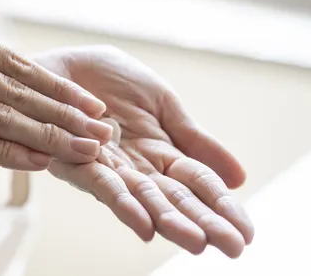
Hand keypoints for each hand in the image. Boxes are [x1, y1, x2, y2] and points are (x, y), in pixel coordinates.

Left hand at [38, 46, 253, 256]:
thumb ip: (194, 139)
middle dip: (204, 222)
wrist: (62, 64)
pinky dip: (123, 204)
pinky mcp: (74, 159)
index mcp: (160, 151)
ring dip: (169, 220)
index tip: (248, 233)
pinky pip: (100, 184)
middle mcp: (135, 167)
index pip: (197, 183)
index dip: (221, 206)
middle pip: (174, 198)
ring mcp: (106, 166)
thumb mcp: (163, 104)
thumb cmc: (108, 81)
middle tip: (234, 247)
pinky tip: (145, 225)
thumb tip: (238, 178)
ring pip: (142, 199)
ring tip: (197, 241)